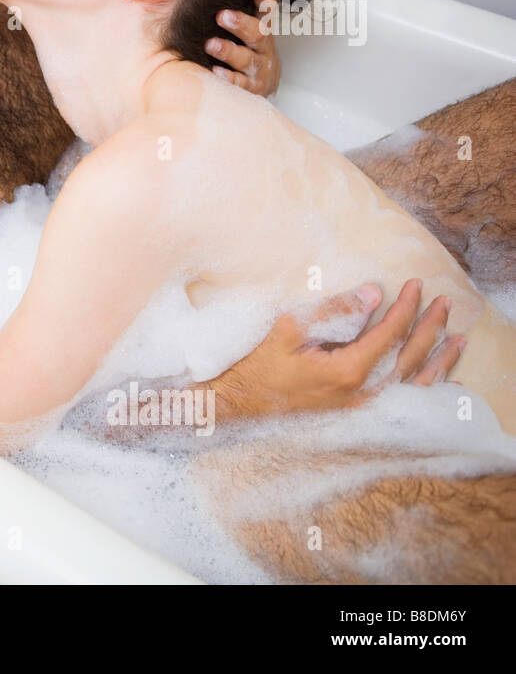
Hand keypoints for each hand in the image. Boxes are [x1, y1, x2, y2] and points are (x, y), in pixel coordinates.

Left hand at [207, 0, 280, 95]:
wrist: (262, 86)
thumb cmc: (245, 51)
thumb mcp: (243, 31)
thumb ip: (228, 13)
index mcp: (262, 30)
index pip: (266, 10)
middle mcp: (264, 48)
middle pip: (258, 33)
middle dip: (241, 24)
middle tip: (222, 15)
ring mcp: (259, 70)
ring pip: (247, 59)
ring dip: (229, 51)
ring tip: (210, 44)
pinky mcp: (252, 89)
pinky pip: (240, 84)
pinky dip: (228, 78)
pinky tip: (215, 71)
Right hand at [208, 279, 465, 419]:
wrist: (239, 404)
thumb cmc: (259, 366)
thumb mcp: (289, 329)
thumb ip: (333, 311)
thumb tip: (372, 293)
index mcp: (347, 371)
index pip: (390, 334)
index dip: (406, 307)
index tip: (416, 285)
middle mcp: (362, 393)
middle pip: (409, 357)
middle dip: (430, 327)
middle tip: (444, 302)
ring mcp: (362, 407)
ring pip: (413, 383)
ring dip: (438, 358)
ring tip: (458, 339)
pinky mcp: (356, 412)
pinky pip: (403, 401)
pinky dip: (426, 388)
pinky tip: (442, 381)